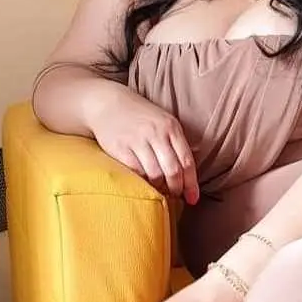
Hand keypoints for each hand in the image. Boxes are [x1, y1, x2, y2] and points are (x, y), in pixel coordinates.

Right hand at [87, 89, 199, 203]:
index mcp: (171, 127)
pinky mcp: (120, 148)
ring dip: (159, 187)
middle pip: (172, 170)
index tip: (193, 198)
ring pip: (155, 174)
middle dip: (176, 188)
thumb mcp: (163, 121)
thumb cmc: (140, 116)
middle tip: (175, 196)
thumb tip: (191, 168)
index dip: (191, 183)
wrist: (107, 103)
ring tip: (159, 190)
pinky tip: (143, 183)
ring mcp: (137, 140)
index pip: (186, 161)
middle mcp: (156, 133)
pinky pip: (135, 172)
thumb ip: (176, 142)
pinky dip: (142, 182)